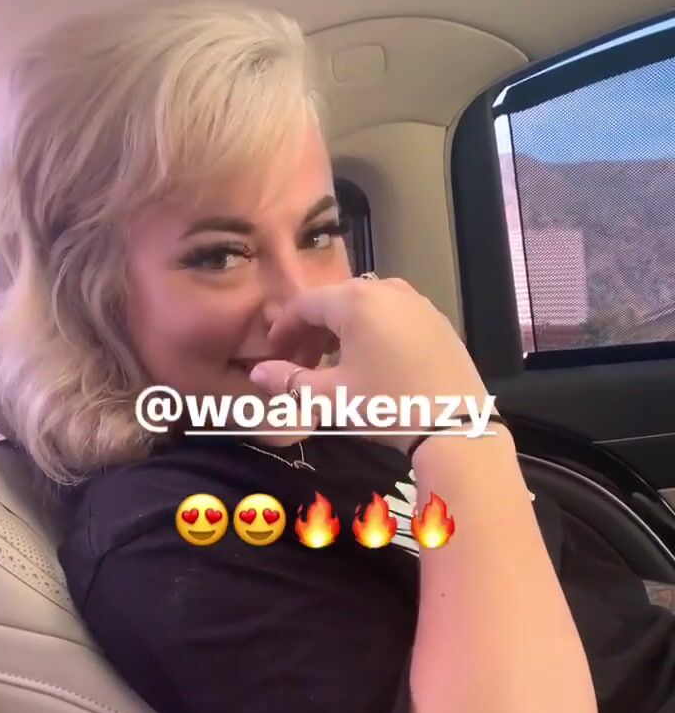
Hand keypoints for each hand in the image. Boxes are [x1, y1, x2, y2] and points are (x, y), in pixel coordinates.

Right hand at [250, 277, 490, 452]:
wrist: (455, 424)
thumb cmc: (386, 406)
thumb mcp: (333, 397)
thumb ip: (291, 382)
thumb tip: (257, 373)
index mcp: (354, 301)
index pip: (304, 305)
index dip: (283, 330)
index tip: (274, 356)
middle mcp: (386, 288)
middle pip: (335, 303)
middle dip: (312, 332)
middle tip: (301, 366)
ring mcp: (416, 302)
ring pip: (365, 308)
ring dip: (342, 333)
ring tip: (335, 367)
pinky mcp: (437, 320)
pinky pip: (392, 317)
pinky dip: (372, 333)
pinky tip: (371, 364)